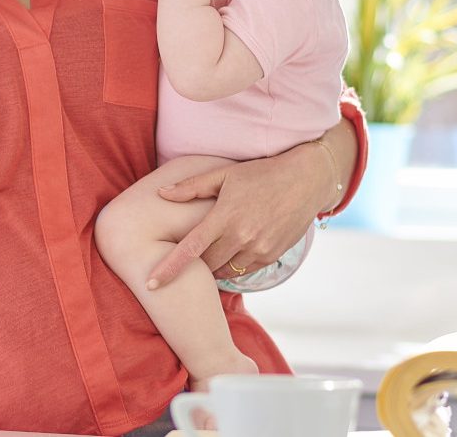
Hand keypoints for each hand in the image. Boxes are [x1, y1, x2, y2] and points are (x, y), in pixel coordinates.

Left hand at [146, 143, 333, 288]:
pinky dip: (233, 266)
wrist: (306, 180)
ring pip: (224, 271)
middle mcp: (241, 236)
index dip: (168, 269)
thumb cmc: (261, 173)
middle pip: (205, 265)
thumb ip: (192, 187)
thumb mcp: (225, 174)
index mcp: (224, 217)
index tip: (151, 283)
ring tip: (212, 251)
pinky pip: (244, 271)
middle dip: (193, 264)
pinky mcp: (272, 255)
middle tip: (189, 254)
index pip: (190, 249)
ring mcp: (258, 248)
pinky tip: (232, 252)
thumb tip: (161, 194)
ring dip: (213, 266)